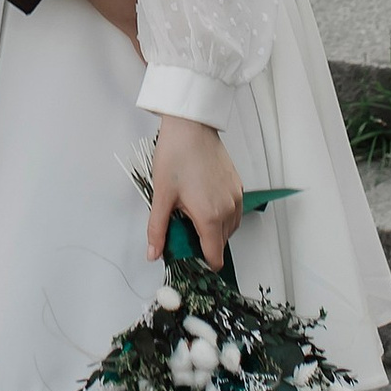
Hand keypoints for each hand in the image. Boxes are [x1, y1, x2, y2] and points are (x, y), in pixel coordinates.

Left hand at [147, 116, 242, 269]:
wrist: (191, 127)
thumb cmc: (177, 155)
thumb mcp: (161, 196)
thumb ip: (158, 229)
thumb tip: (153, 252)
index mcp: (210, 216)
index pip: (214, 257)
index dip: (202, 263)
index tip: (189, 257)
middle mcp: (228, 209)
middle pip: (221, 244)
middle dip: (203, 243)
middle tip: (182, 228)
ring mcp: (235, 197)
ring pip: (229, 228)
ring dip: (213, 229)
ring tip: (191, 211)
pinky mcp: (237, 187)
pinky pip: (234, 212)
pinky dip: (221, 215)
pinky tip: (203, 201)